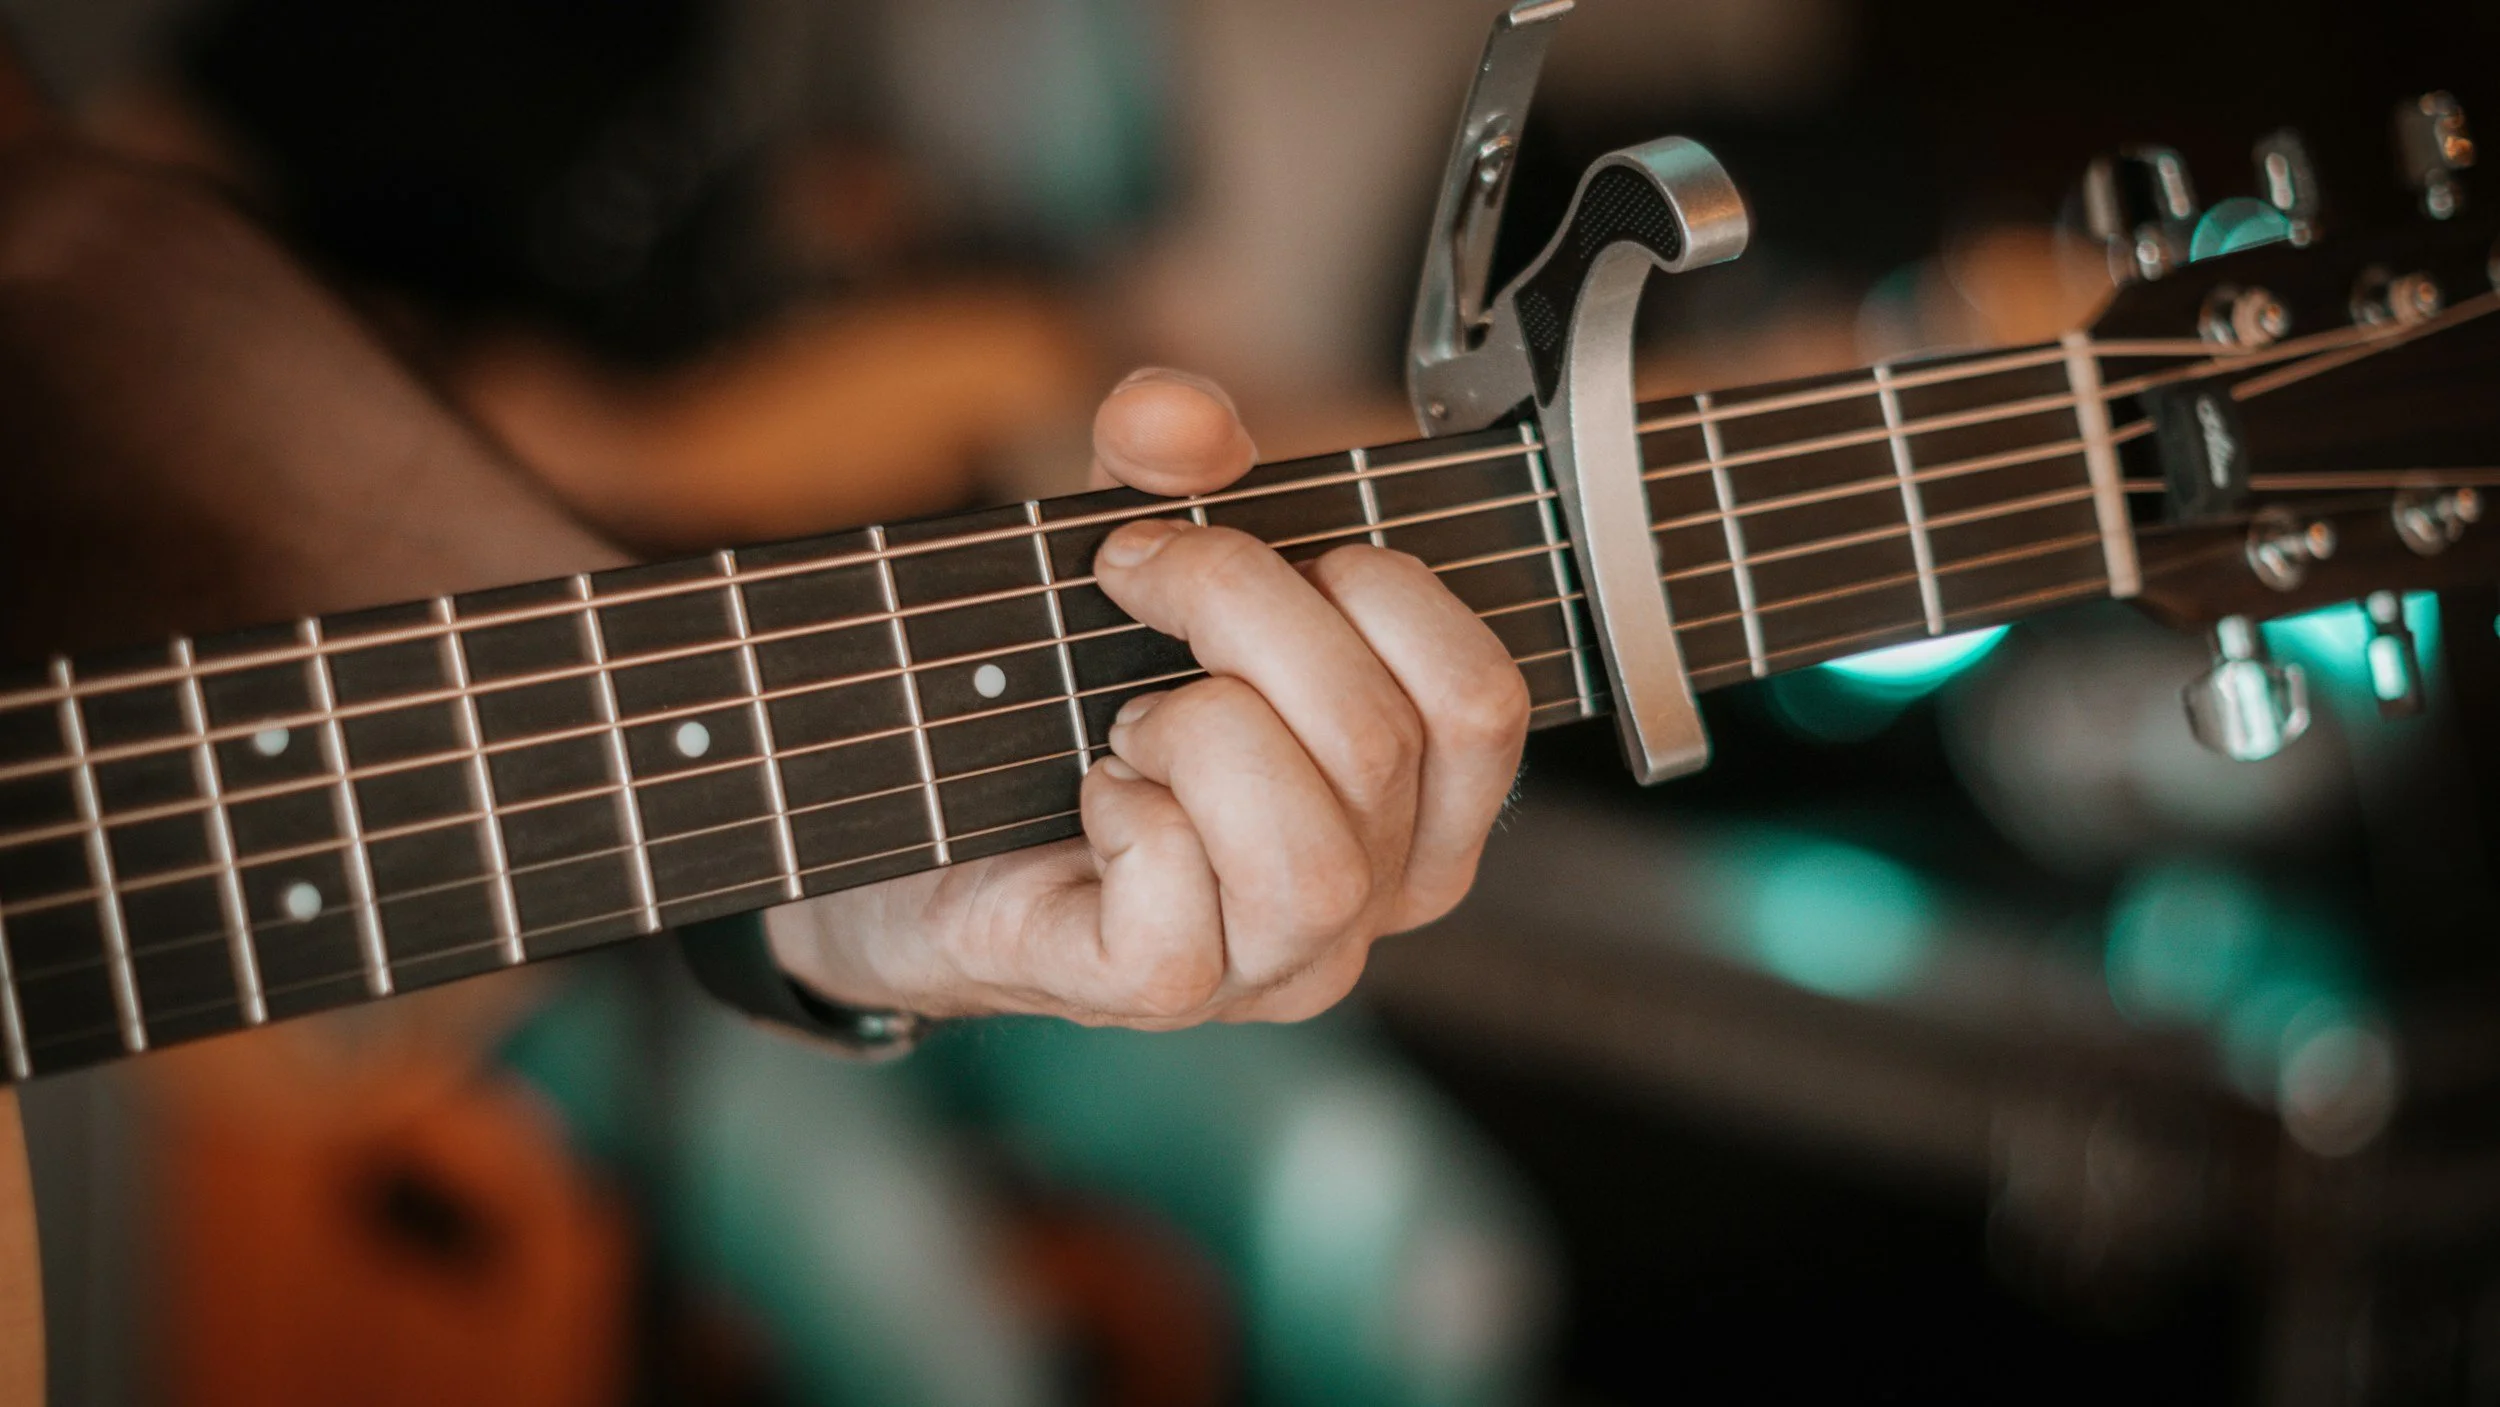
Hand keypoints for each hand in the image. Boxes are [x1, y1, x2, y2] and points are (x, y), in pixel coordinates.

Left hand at [766, 369, 1531, 1025]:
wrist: (915, 836)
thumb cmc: (1063, 706)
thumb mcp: (1132, 557)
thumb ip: (1167, 468)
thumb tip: (1176, 417)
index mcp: (1412, 801)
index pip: (1482, 701)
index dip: (1377, 582)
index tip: (1250, 537)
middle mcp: (1373, 900)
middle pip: (1379, 743)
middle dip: (1241, 609)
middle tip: (1128, 577)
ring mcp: (1273, 966)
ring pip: (1310, 859)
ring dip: (1199, 737)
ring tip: (1128, 721)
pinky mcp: (1160, 995)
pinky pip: (1183, 919)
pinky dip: (1128, 822)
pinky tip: (1096, 798)